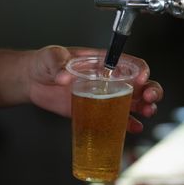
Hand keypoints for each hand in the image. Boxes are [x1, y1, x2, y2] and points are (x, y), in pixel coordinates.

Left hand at [25, 46, 162, 132]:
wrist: (33, 81)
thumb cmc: (45, 63)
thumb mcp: (50, 56)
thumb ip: (57, 61)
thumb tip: (64, 75)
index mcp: (102, 62)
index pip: (129, 62)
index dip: (140, 69)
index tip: (141, 77)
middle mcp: (109, 79)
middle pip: (139, 83)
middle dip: (150, 89)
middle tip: (150, 97)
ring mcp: (105, 96)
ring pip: (134, 101)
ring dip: (145, 106)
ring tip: (147, 112)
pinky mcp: (97, 111)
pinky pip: (118, 118)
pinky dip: (129, 123)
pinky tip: (135, 127)